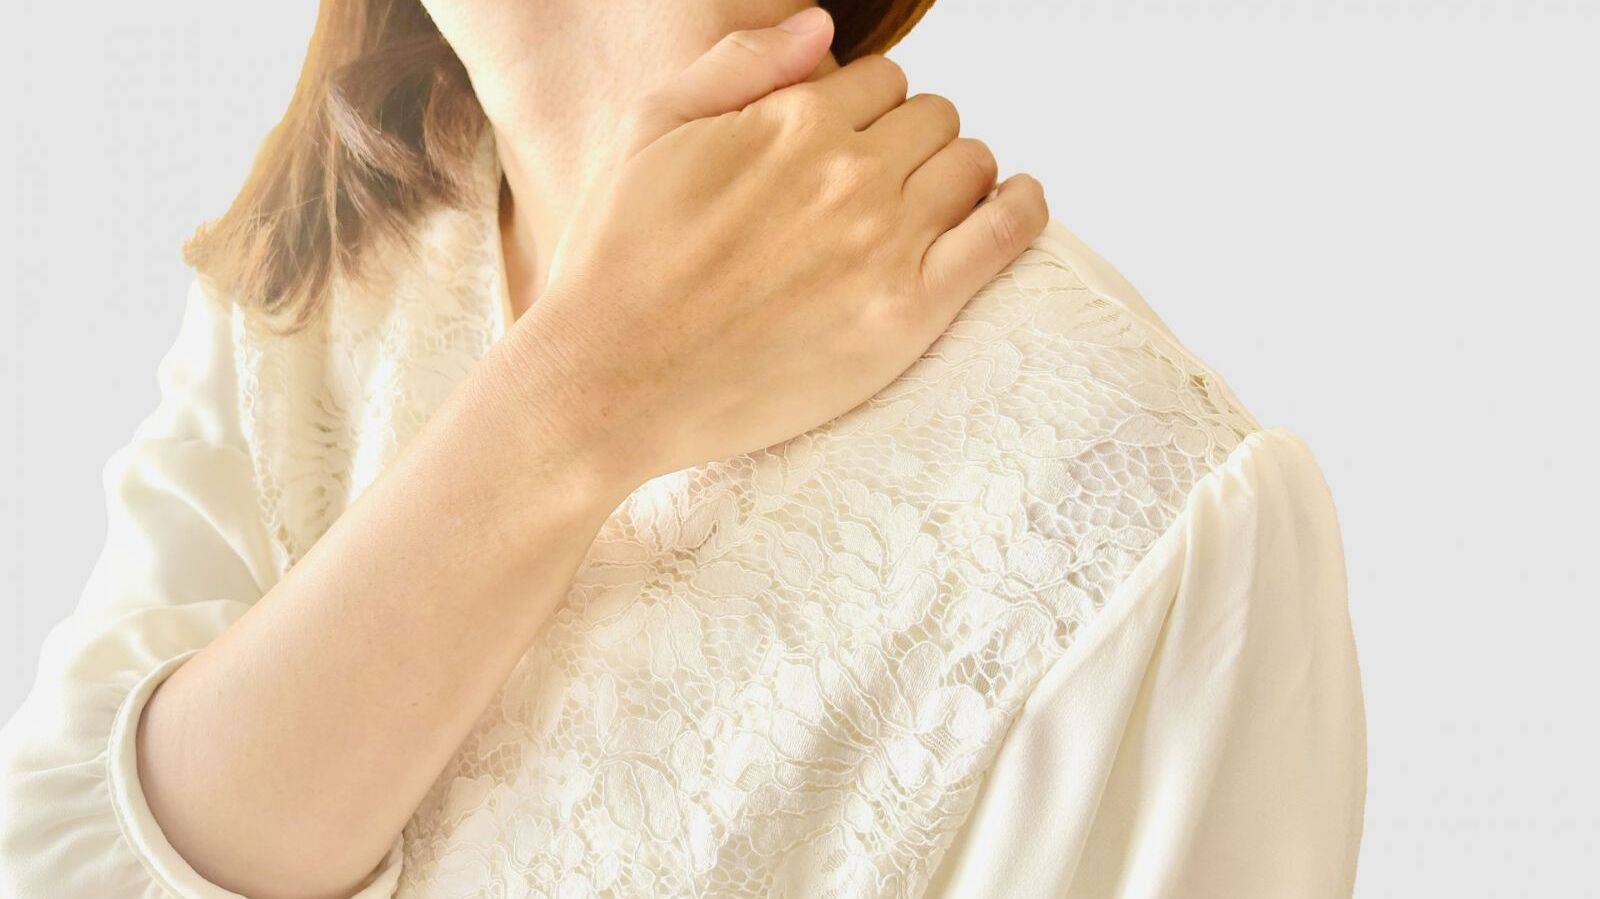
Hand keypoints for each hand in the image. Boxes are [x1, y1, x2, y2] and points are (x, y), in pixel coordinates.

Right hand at [501, 7, 1047, 489]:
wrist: (613, 379)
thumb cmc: (619, 260)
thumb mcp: (651, 129)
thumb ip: (740, 63)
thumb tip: (822, 26)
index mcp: (791, 122)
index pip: (883, 80)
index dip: (871, 110)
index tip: (850, 147)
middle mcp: (847, 172)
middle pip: (934, 118)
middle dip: (914, 140)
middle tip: (881, 187)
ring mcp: (884, 243)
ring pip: (971, 164)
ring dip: (959, 173)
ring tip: (930, 206)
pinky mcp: (909, 313)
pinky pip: (1004, 234)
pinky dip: (1022, 208)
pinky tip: (1017, 203)